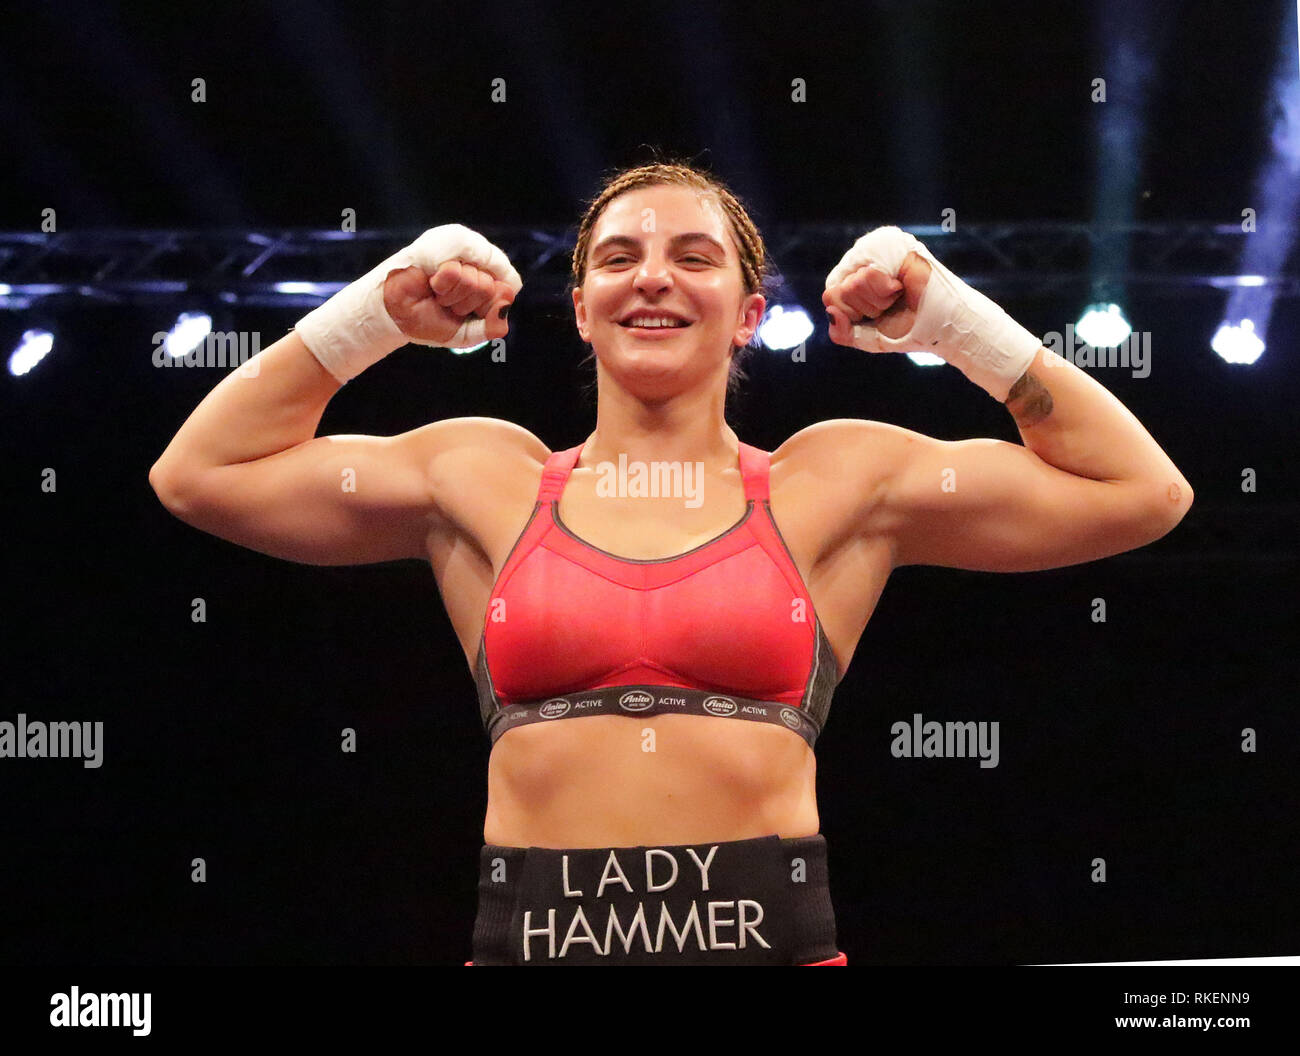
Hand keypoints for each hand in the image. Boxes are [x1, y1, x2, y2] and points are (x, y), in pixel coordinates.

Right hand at [384, 259, 513, 345]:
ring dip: (453, 297)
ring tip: (438, 294)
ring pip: (475, 280)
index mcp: (490, 278)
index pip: (508, 291)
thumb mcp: (468, 333)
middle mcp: (478, 260)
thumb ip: (493, 326)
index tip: (466, 312)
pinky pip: (455, 272)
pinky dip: (442, 286)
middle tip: (447, 303)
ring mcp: (461, 250)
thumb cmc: (432, 320)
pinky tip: (432, 283)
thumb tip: (507, 302)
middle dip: (467, 304)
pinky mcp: (443, 245)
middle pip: (491, 288)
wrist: (398, 316)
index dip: (486, 308)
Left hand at [823, 251, 930, 349]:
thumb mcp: (868, 338)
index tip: (878, 313)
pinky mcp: (891, 244)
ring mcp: (876, 249)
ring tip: (898, 293)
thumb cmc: (909, 328)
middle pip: (837, 290)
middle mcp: (861, 260)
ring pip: (851, 284)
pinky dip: (884, 289)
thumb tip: (830, 311)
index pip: (830, 296)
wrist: (942, 326)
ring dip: (878, 299)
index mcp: (852, 278)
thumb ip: (842, 333)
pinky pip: (868, 273)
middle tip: (892, 303)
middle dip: (867, 308)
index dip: (852, 313)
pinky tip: (900, 285)